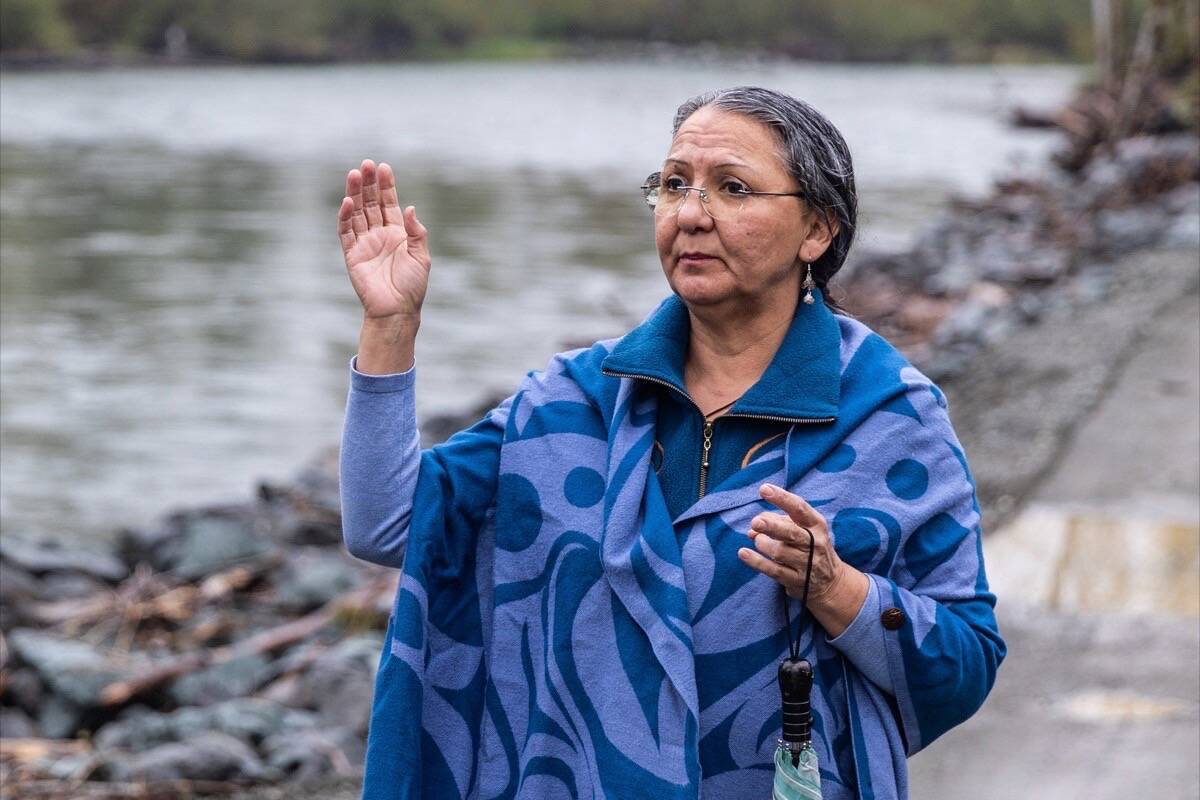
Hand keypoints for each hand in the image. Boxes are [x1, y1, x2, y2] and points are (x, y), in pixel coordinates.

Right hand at [337, 159, 430, 320]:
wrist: (397, 310)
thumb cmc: (412, 286)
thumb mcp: (421, 256)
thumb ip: (416, 232)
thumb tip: (409, 208)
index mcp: (397, 233)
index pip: (389, 203)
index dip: (386, 186)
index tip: (384, 168)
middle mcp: (379, 235)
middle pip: (371, 203)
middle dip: (369, 184)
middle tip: (366, 164)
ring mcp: (364, 243)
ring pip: (357, 212)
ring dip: (355, 193)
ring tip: (354, 174)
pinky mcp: (352, 254)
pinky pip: (346, 232)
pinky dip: (345, 216)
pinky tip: (348, 201)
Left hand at [738, 483, 868, 635]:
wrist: (830, 582)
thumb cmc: (810, 546)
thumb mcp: (803, 529)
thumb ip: (779, 521)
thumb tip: (753, 526)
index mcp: (816, 524)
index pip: (799, 508)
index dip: (781, 498)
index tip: (763, 489)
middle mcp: (815, 543)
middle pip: (792, 533)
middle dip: (772, 526)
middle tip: (756, 522)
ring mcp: (807, 564)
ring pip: (779, 552)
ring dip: (762, 544)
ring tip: (758, 540)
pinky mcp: (797, 581)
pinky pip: (774, 570)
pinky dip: (756, 562)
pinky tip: (743, 553)